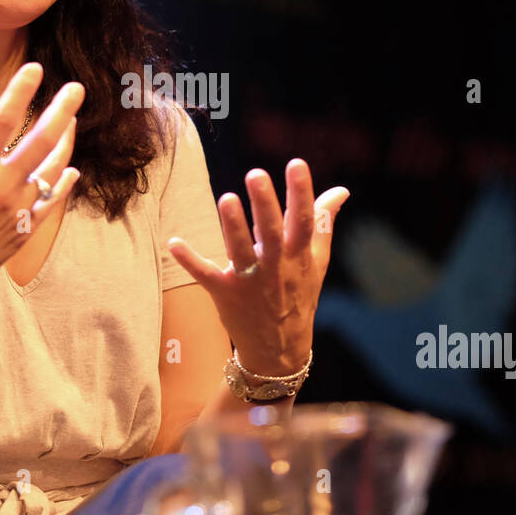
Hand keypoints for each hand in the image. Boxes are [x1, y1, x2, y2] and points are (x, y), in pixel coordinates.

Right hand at [0, 62, 83, 311]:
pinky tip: (72, 170)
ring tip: (72, 121)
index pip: (2, 122)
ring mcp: (18, 208)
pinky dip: (63, 184)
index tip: (35, 69)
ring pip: (52, 169)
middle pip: (40, 142)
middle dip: (60, 112)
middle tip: (77, 89)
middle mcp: (2, 186)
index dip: (19, 93)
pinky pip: (52, 202)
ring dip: (65, 143)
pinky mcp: (26, 228)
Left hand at [168, 159, 349, 374]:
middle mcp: (276, 268)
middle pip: (271, 233)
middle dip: (265, 204)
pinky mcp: (225, 294)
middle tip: (256, 174)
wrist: (280, 349)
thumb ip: (324, 223)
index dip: (302, 192)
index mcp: (299, 256)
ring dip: (233, 227)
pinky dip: (190, 260)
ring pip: (240, 252)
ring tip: (226, 199)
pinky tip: (174, 243)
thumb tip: (341, 191)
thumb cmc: (299, 295)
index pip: (303, 220)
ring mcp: (250, 282)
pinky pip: (206, 276)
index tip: (296, 164)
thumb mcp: (317, 262)